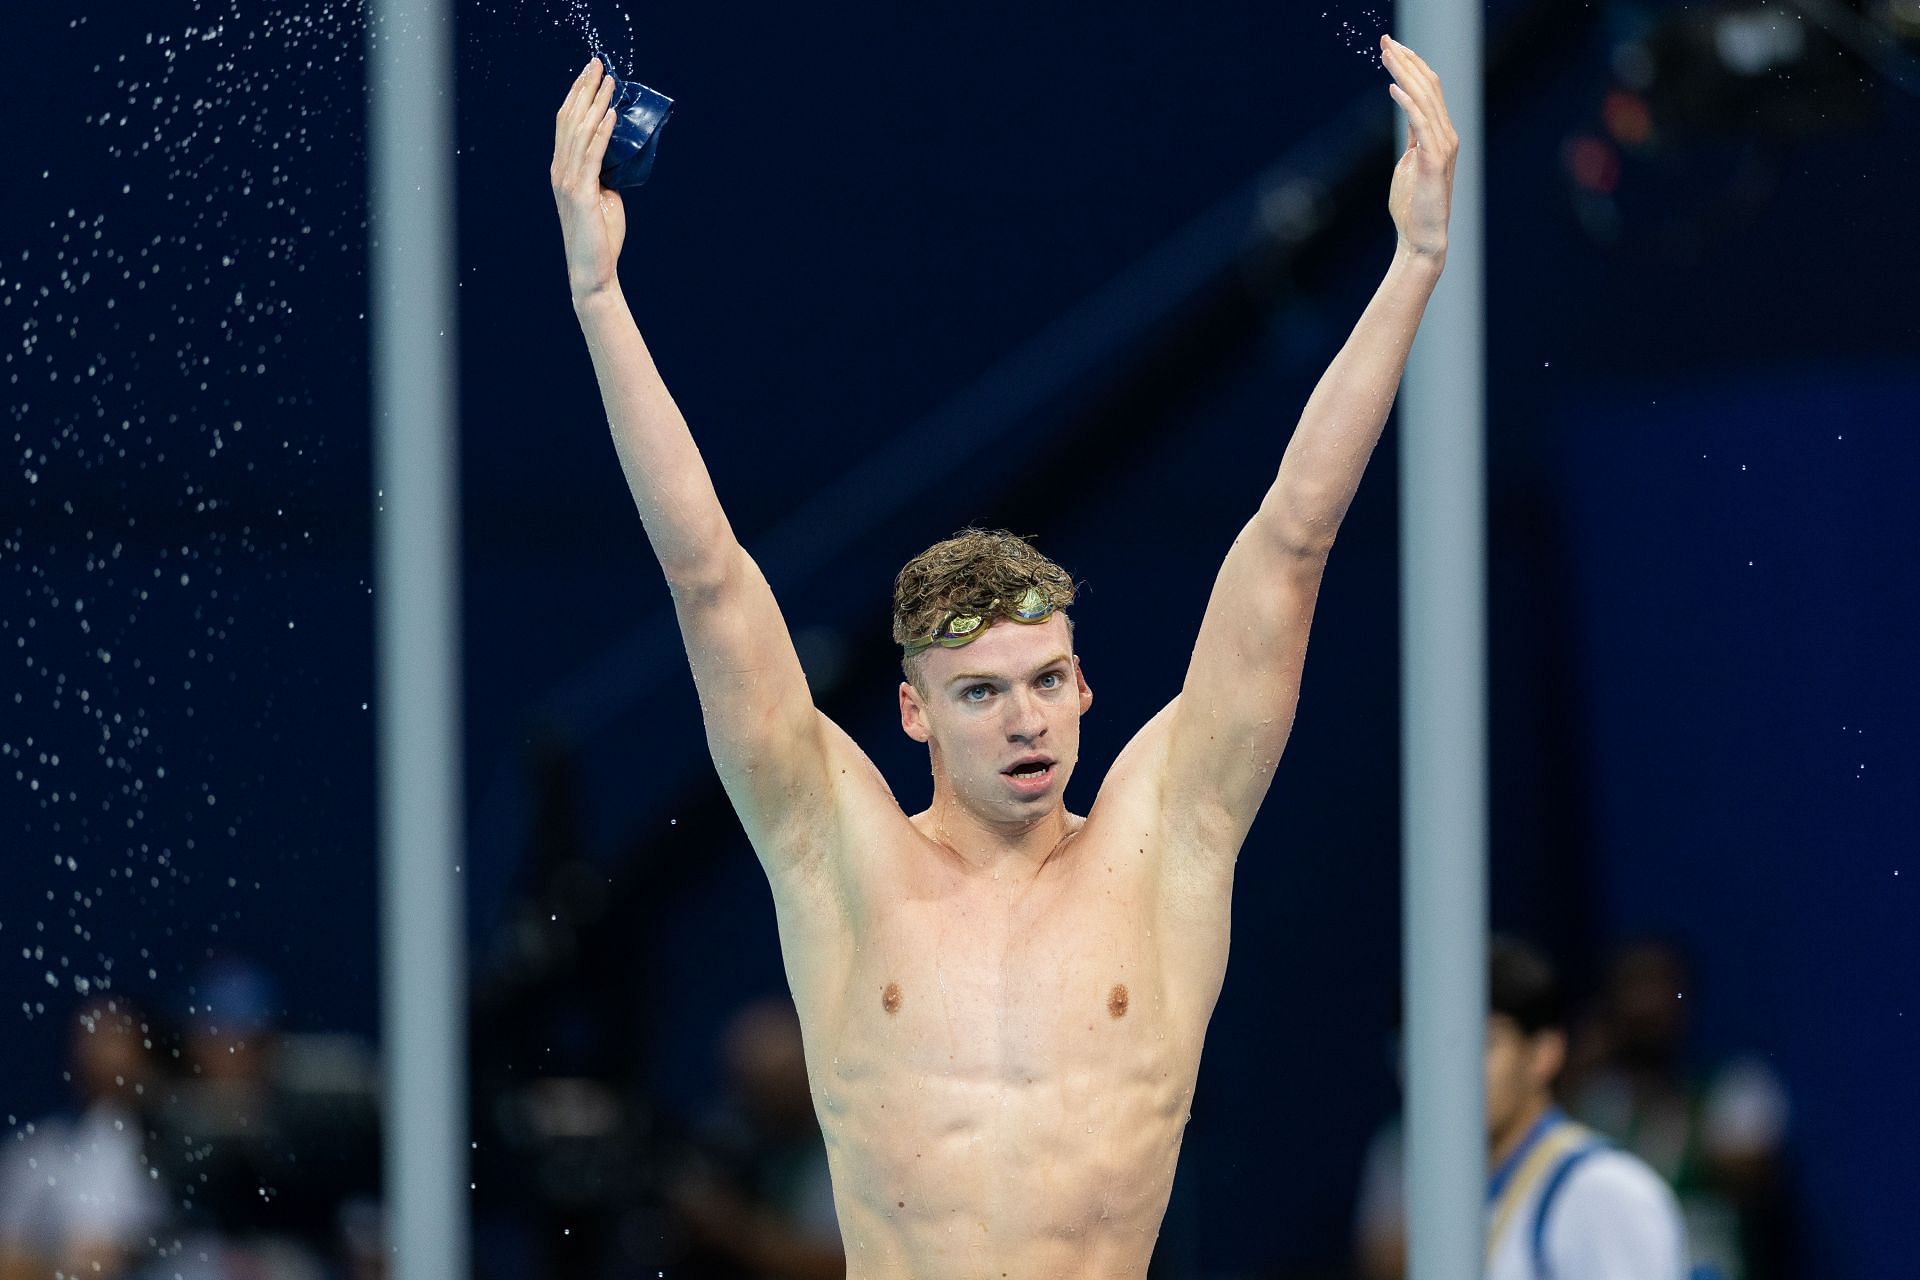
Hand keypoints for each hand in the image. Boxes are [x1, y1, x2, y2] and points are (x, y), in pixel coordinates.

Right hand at [551, 57, 626, 301]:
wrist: (592, 269)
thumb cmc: (600, 237)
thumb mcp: (604, 197)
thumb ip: (606, 175)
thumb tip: (619, 157)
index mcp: (563, 170)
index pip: (567, 124)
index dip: (578, 95)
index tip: (591, 73)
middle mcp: (560, 171)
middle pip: (570, 120)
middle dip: (585, 89)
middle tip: (598, 64)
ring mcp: (568, 181)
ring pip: (579, 132)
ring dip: (595, 103)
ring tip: (609, 81)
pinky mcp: (581, 193)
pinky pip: (592, 156)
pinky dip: (602, 132)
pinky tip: (611, 114)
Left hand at [1381, 36, 1457, 260]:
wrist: (1422, 238)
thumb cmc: (1413, 206)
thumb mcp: (1410, 163)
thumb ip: (1412, 139)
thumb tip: (1406, 118)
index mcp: (1441, 134)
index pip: (1429, 90)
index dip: (1412, 66)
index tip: (1392, 48)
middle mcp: (1447, 135)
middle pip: (1429, 86)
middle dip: (1407, 61)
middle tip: (1386, 41)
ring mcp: (1443, 147)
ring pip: (1426, 99)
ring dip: (1405, 74)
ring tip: (1387, 54)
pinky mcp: (1434, 161)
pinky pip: (1422, 124)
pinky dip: (1408, 103)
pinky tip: (1394, 87)